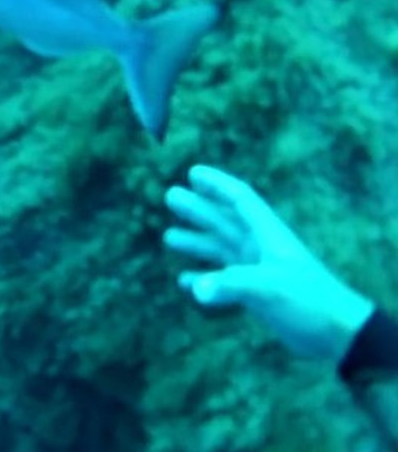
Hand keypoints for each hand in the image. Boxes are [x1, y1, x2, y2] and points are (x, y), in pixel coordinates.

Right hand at [163, 165, 373, 361]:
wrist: (337, 333)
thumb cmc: (309, 301)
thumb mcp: (269, 287)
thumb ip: (230, 285)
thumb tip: (195, 288)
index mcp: (267, 235)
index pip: (240, 199)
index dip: (217, 184)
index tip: (194, 172)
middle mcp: (260, 247)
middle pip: (224, 221)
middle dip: (199, 209)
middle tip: (171, 196)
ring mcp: (257, 270)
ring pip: (221, 248)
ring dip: (197, 242)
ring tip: (170, 237)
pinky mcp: (256, 292)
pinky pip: (223, 279)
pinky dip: (205, 278)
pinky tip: (186, 282)